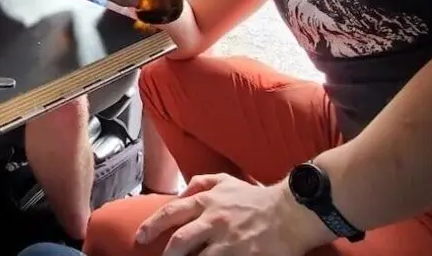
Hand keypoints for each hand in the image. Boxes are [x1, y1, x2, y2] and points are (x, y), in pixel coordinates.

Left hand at [136, 174, 332, 255]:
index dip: (151, 226)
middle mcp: (213, 220)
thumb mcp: (227, 181)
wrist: (291, 212)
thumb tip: (182, 192)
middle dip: (166, 254)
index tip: (140, 237)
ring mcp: (227, 240)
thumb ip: (202, 182)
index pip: (170, 213)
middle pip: (179, 241)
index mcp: (207, 201)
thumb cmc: (258, 199)